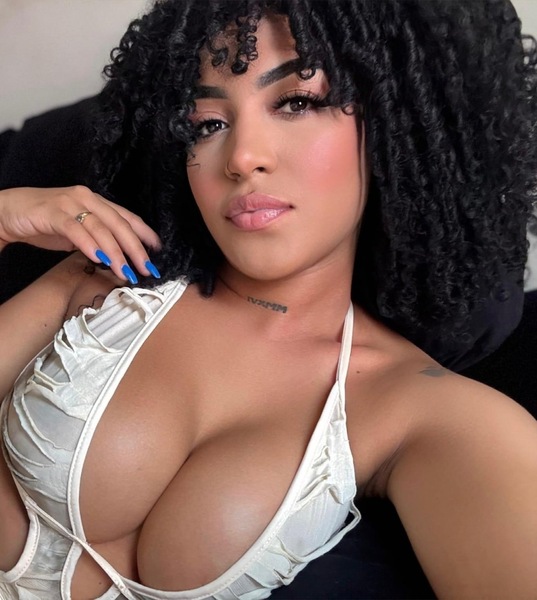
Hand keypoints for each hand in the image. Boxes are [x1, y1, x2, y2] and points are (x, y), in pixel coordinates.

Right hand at [0, 186, 161, 282]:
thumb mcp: (79, 233)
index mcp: (97, 202)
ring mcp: (69, 203)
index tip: (158, 251)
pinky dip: (88, 244)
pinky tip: (98, 259)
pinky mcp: (52, 212)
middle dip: (135, 248)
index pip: (127, 217)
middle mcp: (87, 198)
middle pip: (119, 223)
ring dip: (115, 252)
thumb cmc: (45, 223)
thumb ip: (99, 240)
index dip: (144, 234)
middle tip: (146, 268)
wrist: (9, 212)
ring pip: (100, 227)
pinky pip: (75, 228)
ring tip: (125, 271)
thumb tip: (121, 261)